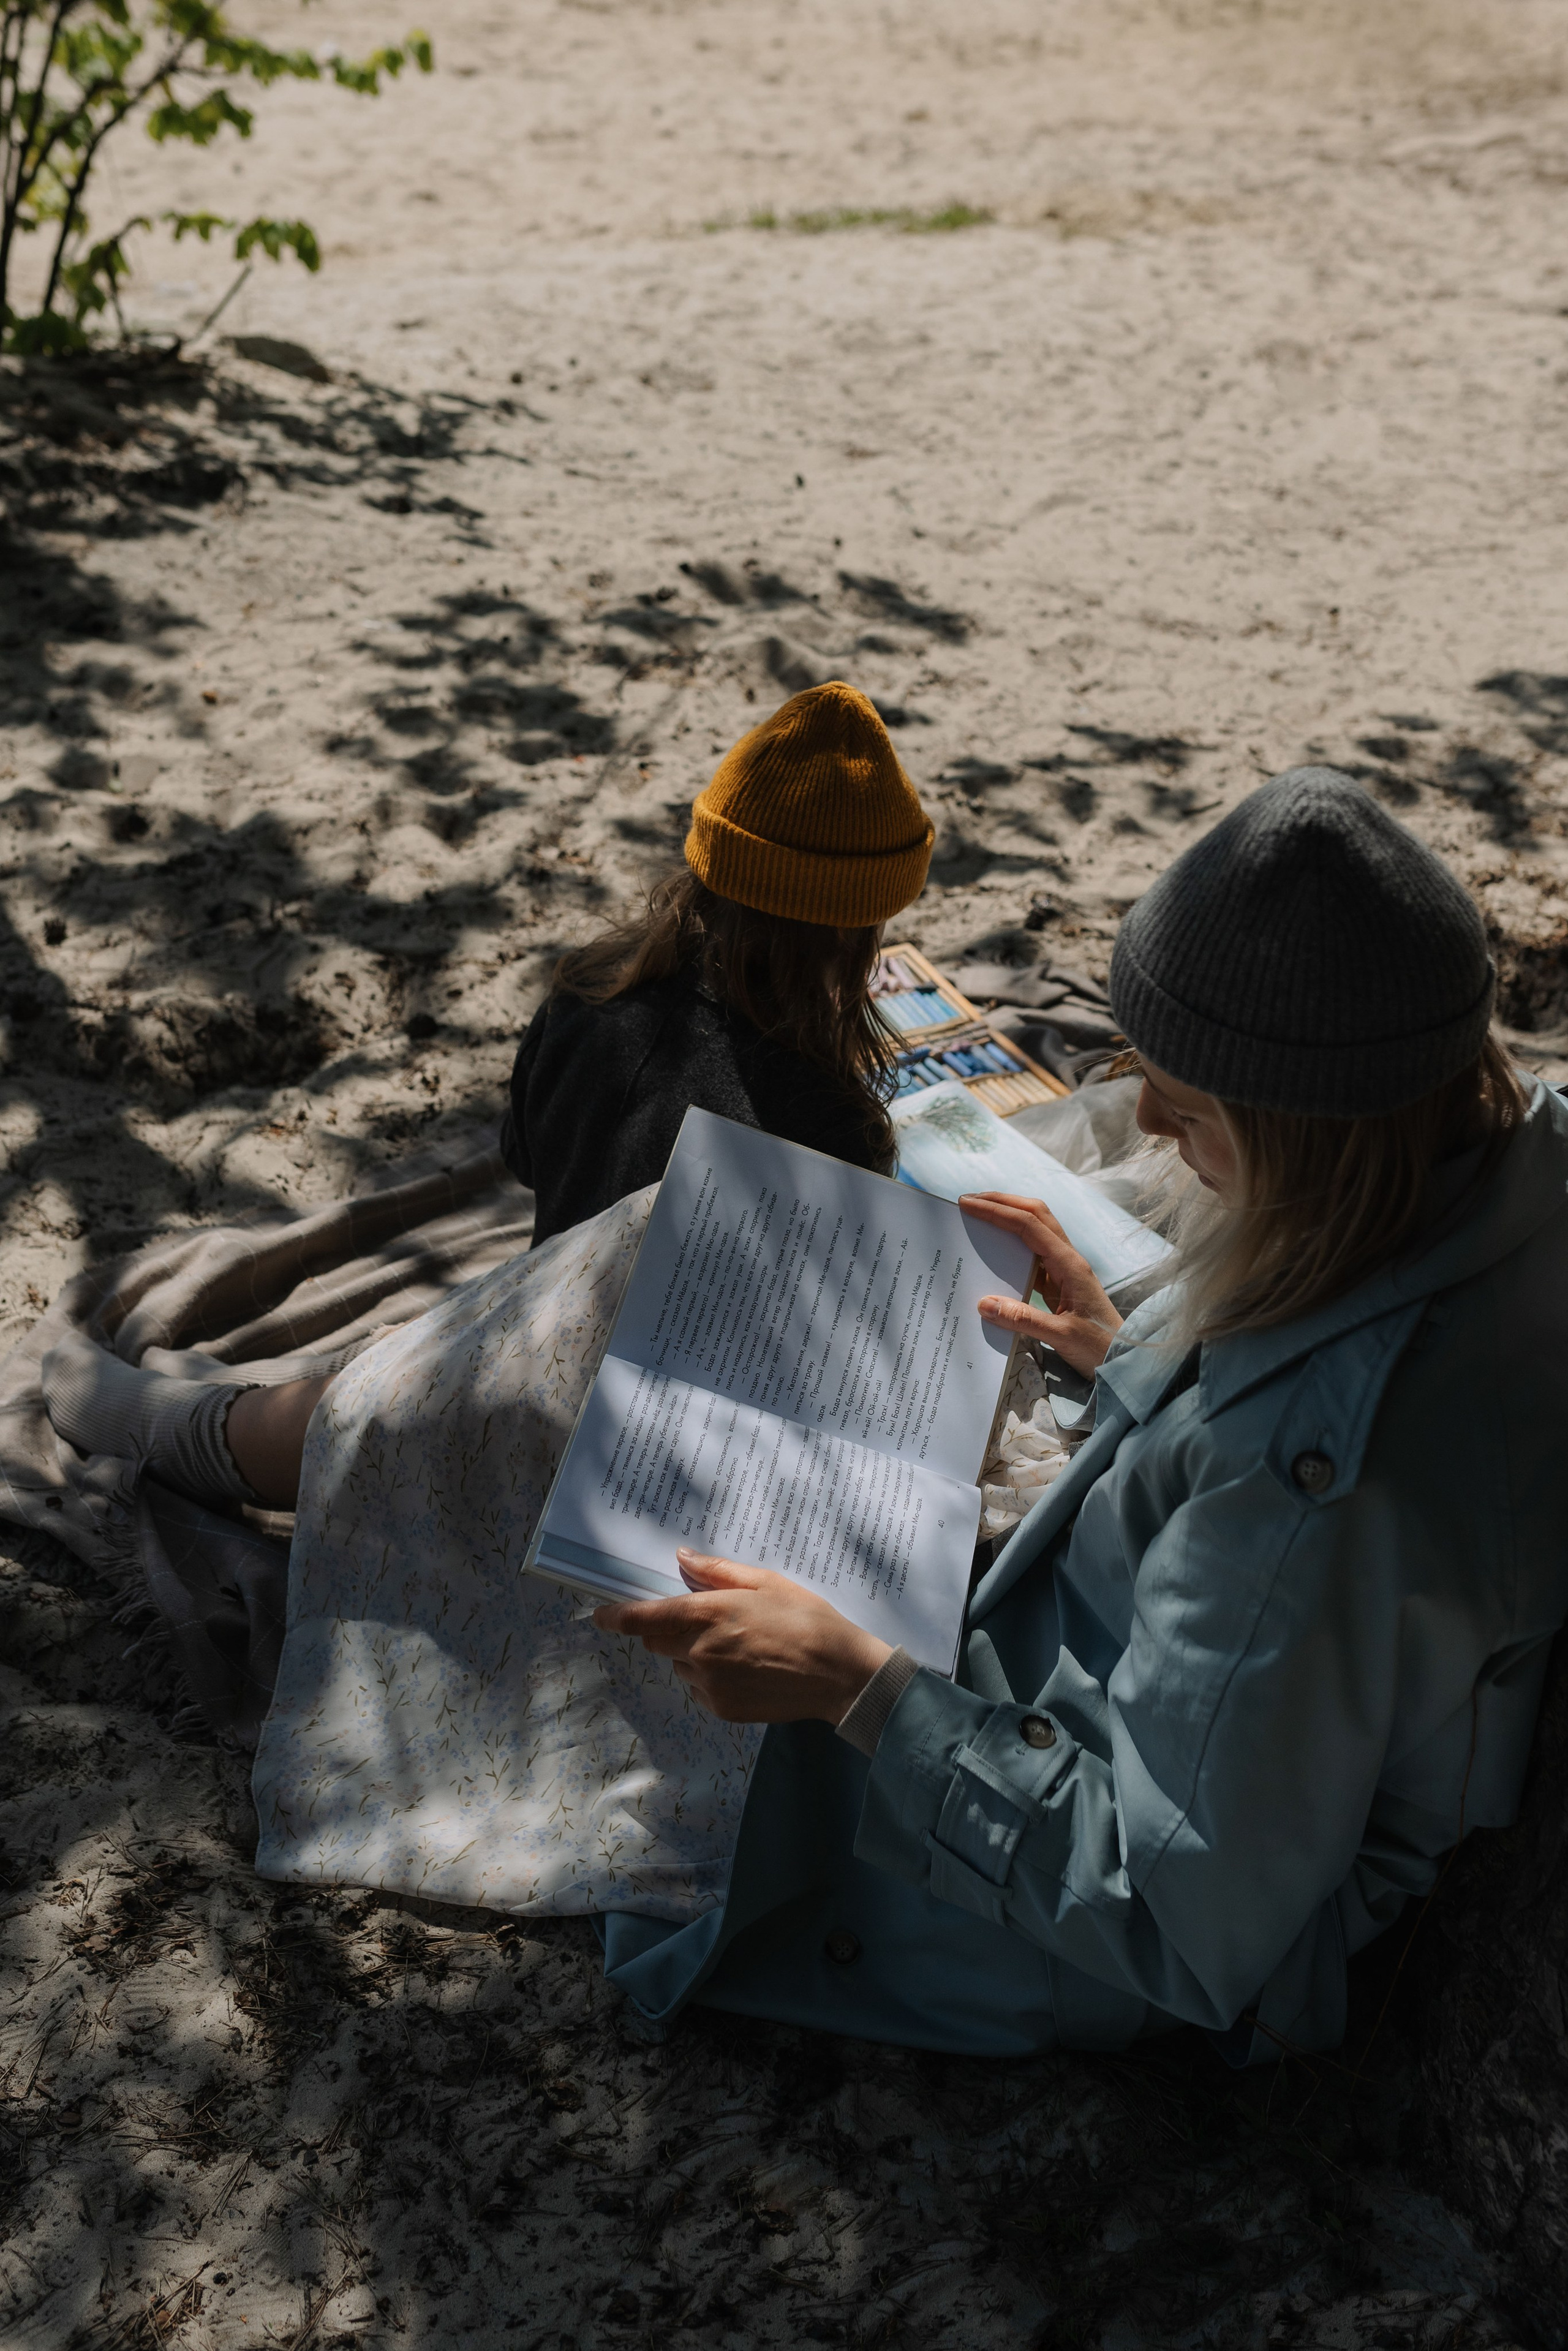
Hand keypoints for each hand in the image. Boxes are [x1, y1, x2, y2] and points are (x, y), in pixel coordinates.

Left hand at [592, 1552, 891, 1723]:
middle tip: (708, 1619)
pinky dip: (709, 1677)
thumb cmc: (808, 1620)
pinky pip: (698, 1688)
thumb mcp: (767, 1582)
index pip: (645, 1617)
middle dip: (669, 1628)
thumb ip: (718, 1571)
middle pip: (658, 1640)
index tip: (600, 1616)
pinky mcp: (722, 1708)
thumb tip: (683, 1557)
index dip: (617, 1616)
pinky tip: (746, 1668)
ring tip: (739, 1645)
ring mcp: (710, 1684)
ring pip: (679, 1664)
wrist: (840, 1675)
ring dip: (692, 1653)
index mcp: (709, 1614)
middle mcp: (701, 1651)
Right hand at [961, 1191, 1122, 1375]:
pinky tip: (993, 1253)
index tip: (968, 1205)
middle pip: (1035, 1215)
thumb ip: (1023, 1319)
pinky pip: (1032, 1254)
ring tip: (978, 1218)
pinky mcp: (1059, 1283)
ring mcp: (1064, 1269)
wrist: (1123, 1358)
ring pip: (1035, 1230)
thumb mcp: (1062, 1337)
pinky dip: (1011, 1245)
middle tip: (969, 1201)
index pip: (1029, 1225)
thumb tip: (983, 1304)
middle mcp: (1067, 1259)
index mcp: (1069, 1265)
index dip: (997, 1212)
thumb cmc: (1098, 1347)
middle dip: (1002, 1202)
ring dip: (1008, 1218)